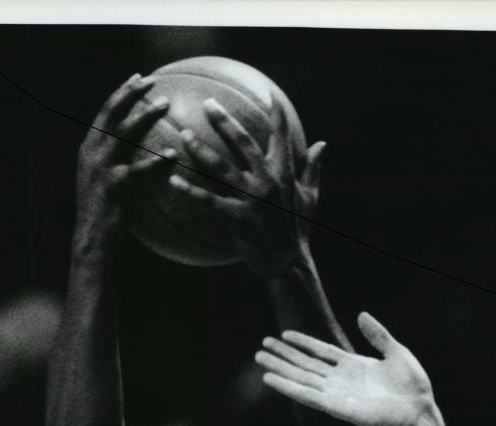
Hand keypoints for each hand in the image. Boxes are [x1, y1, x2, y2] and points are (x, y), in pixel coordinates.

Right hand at [73, 74, 175, 248]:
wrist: (91, 239)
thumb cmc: (103, 213)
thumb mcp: (103, 181)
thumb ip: (115, 162)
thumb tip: (135, 151)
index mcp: (89, 148)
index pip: (105, 112)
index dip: (122, 93)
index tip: (139, 78)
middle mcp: (91, 152)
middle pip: (111, 112)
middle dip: (131, 93)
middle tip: (152, 80)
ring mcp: (101, 167)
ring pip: (123, 132)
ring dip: (145, 115)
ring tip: (165, 104)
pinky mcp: (113, 185)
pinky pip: (137, 168)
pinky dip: (155, 161)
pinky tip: (172, 155)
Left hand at [168, 96, 325, 276]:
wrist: (288, 263)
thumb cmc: (296, 229)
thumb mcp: (310, 197)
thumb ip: (313, 168)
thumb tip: (322, 144)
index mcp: (285, 173)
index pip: (281, 136)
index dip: (276, 113)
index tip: (268, 92)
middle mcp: (267, 180)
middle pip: (243, 142)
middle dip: (224, 120)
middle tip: (207, 103)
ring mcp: (252, 198)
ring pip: (221, 167)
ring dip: (200, 149)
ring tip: (183, 135)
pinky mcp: (238, 217)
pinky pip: (209, 200)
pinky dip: (190, 190)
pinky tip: (173, 180)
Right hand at [255, 312, 441, 425]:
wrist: (419, 412)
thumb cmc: (413, 387)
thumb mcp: (396, 352)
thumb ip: (377, 335)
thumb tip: (361, 314)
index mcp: (354, 366)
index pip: (321, 351)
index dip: (303, 342)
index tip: (284, 334)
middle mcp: (341, 380)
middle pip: (305, 365)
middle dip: (283, 356)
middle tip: (261, 347)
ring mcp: (337, 394)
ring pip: (301, 378)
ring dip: (280, 369)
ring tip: (260, 359)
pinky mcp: (336, 408)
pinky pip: (307, 396)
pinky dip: (288, 387)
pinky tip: (272, 379)